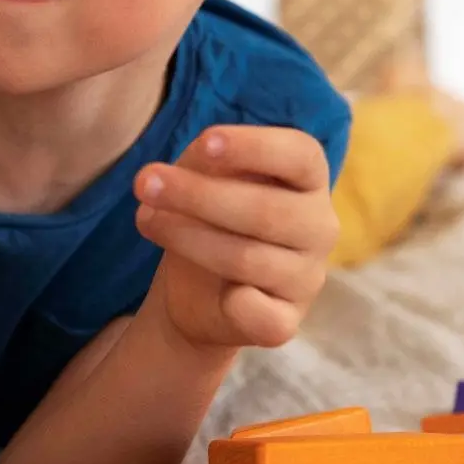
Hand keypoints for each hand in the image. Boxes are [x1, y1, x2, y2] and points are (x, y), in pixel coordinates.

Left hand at [132, 125, 338, 349]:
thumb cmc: (210, 217)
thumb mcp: (204, 177)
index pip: (300, 155)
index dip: (254, 147)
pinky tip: (217, 294)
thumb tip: (198, 161)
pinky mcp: (285, 321)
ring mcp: (307, 278)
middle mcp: (318, 227)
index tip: (206, 141)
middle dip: (199, 195)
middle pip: (266, 210)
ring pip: (248, 259)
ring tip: (145, 218)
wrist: (201, 294)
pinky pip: (261, 315)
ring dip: (187, 237)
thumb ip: (208, 163)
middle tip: (144, 182)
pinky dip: (236, 304)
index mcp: (308, 180)